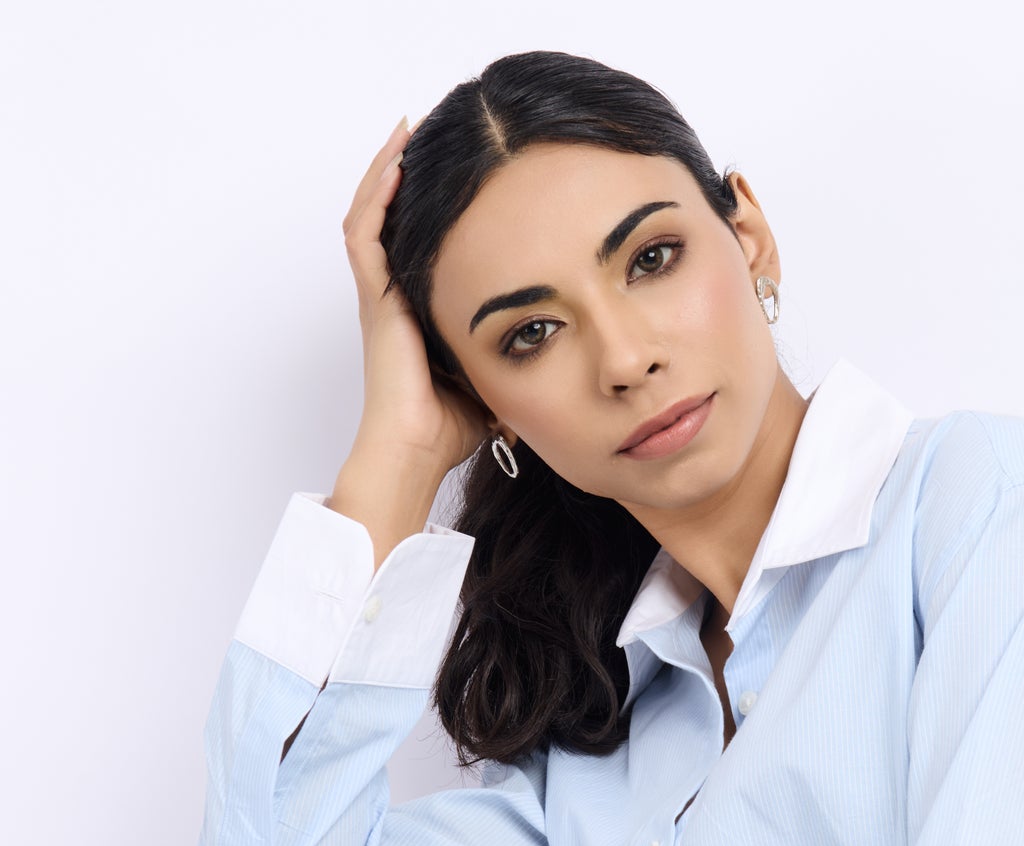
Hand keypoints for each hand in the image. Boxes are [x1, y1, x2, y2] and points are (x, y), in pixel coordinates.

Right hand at [340, 115, 489, 479]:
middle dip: (413, 173)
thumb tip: (569, 346)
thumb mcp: (500, 374)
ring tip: (409, 129)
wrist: (419, 451)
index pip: (427, 242)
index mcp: (422, 308)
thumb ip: (522, 351)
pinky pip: (366, 234)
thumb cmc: (454, 428)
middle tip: (435, 135)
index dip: (440, 206)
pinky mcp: (374, 300)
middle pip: (397, 216)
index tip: (467, 176)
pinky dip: (376, 195)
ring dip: (389, 169)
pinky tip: (395, 162)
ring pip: (374, 213)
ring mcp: (381, 295)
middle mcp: (397, 294)